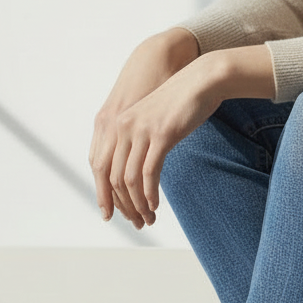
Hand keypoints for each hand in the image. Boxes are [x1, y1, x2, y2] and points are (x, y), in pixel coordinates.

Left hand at [90, 28, 198, 223]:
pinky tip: (156, 206)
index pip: (100, 168)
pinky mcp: (161, 134)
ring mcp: (141, 131)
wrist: (201, 80)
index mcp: (116, 126)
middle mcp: (122, 128)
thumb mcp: (151, 122)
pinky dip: (150, 194)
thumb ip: (139, 141)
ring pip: (129, 179)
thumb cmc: (179, 103)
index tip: (115, 215)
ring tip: (148, 219)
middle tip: (137, 222)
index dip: (105, 196)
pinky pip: (149, 172)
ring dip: (138, 204)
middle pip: (112, 178)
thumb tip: (136, 170)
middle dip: (123, 206)